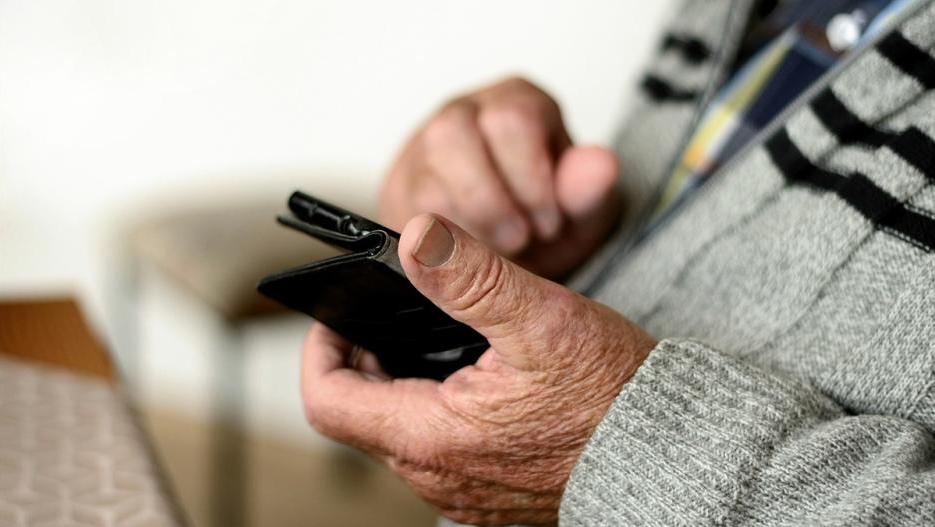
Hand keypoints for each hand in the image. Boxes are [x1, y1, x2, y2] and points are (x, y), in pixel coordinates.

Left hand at [301, 214, 655, 524]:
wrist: (673, 457)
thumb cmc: (615, 396)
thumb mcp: (542, 320)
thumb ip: (471, 276)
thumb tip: (413, 236)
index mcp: (431, 438)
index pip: (327, 400)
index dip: (321, 348)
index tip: (342, 311)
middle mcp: (437, 477)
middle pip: (362, 412)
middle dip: (367, 357)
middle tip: (396, 311)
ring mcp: (463, 491)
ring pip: (400, 430)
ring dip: (404, 381)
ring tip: (436, 335)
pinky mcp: (490, 492)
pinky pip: (440, 448)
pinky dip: (439, 407)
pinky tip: (474, 376)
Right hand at [378, 77, 620, 279]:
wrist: (508, 260)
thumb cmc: (545, 225)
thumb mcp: (579, 217)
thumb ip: (589, 194)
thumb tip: (601, 164)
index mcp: (516, 101)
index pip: (513, 117)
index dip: (531, 179)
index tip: (549, 224)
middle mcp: (464, 113)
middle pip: (454, 132)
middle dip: (490, 199)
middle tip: (519, 241)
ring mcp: (423, 148)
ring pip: (421, 170)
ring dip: (461, 221)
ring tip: (496, 251)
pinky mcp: (400, 189)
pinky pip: (404, 209)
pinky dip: (438, 242)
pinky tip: (467, 256)